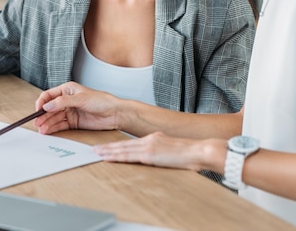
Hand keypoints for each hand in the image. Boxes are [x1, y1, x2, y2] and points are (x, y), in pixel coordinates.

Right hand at [34, 82, 122, 133]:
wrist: (114, 113)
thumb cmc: (101, 101)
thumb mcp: (81, 98)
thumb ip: (63, 102)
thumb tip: (47, 105)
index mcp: (67, 90)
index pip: (49, 95)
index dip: (42, 102)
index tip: (38, 109)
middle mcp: (66, 100)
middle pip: (50, 108)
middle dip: (43, 115)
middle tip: (37, 122)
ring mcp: (69, 112)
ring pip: (54, 118)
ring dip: (47, 123)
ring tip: (41, 129)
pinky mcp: (73, 122)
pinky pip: (60, 125)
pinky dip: (53, 128)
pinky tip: (47, 131)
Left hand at [94, 132, 225, 170]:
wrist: (200, 150)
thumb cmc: (191, 153)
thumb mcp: (173, 150)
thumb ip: (163, 152)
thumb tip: (158, 157)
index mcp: (155, 137)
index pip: (132, 142)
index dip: (119, 144)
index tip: (108, 146)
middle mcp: (149, 139)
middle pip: (124, 143)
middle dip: (109, 147)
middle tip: (95, 149)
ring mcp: (149, 145)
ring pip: (123, 148)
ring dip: (108, 151)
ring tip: (97, 153)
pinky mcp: (149, 153)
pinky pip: (129, 155)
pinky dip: (116, 156)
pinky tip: (108, 158)